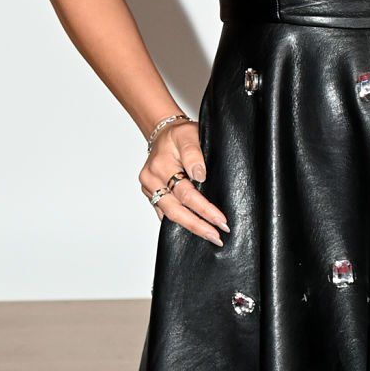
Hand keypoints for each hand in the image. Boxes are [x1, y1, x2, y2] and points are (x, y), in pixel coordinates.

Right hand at [140, 120, 229, 244]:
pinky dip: (179, 222)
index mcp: (161, 165)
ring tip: (209, 235)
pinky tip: (194, 230)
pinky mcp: (150, 194)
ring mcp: (149, 188)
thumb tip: (200, 175)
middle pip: (175, 210)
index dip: (204, 208)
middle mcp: (151, 179)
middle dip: (197, 225)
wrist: (163, 133)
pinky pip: (164, 213)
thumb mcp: (189, 135)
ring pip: (169, 214)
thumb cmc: (178, 135)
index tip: (220, 220)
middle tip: (216, 237)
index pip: (185, 193)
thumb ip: (194, 153)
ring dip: (190, 227)